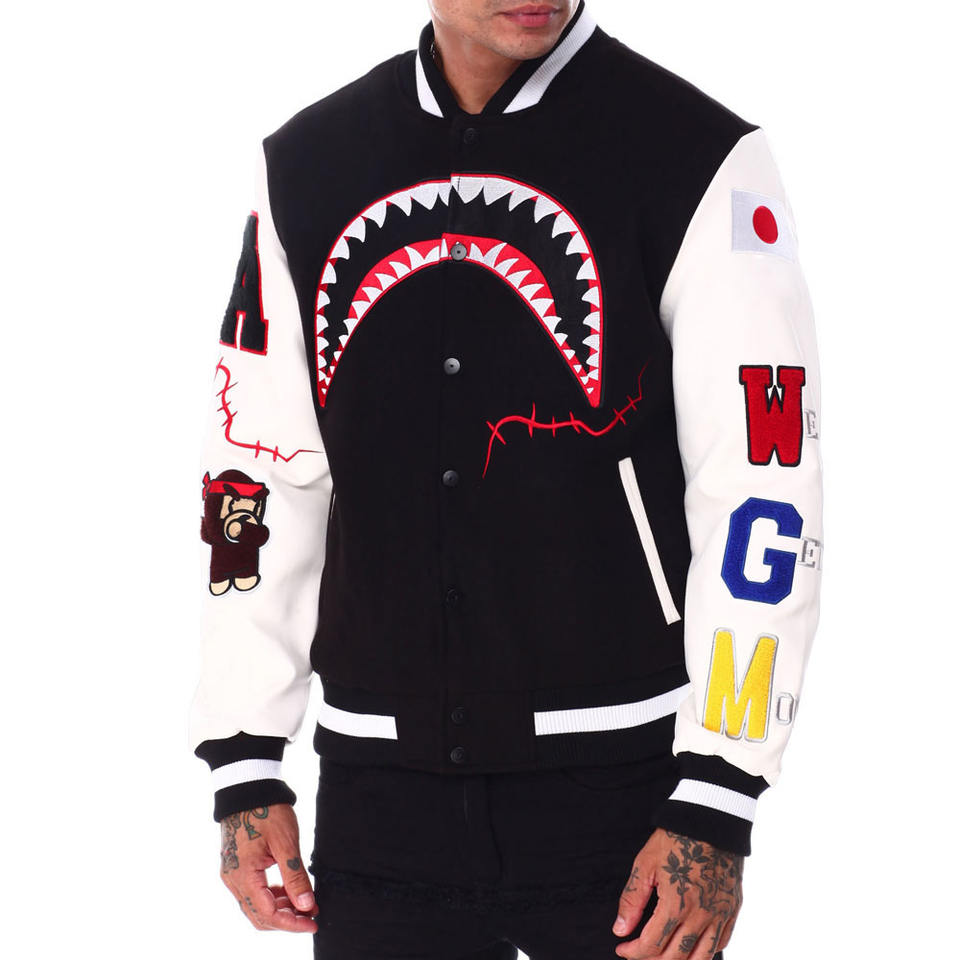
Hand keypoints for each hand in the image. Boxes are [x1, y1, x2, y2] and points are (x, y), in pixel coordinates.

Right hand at [219, 804, 318, 932]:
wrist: (248, 787)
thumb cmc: (267, 810)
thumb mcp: (286, 843)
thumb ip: (295, 876)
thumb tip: (307, 905)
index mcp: (243, 875)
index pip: (267, 914)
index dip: (291, 923)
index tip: (313, 923)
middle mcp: (233, 879)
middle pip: (259, 915)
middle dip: (287, 920)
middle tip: (312, 916)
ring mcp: (232, 874)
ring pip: (255, 906)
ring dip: (280, 909)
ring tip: (306, 904)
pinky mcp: (236, 867)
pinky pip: (253, 892)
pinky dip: (271, 897)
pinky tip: (290, 892)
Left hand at [612, 828, 742, 958]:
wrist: (710, 820)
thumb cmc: (675, 838)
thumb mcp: (645, 865)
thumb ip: (632, 900)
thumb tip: (620, 930)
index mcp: (676, 905)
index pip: (652, 946)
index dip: (633, 952)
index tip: (622, 948)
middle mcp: (701, 915)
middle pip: (675, 957)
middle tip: (637, 953)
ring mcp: (719, 914)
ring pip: (701, 958)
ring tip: (662, 957)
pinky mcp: (732, 909)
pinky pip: (720, 943)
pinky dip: (704, 952)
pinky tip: (689, 946)